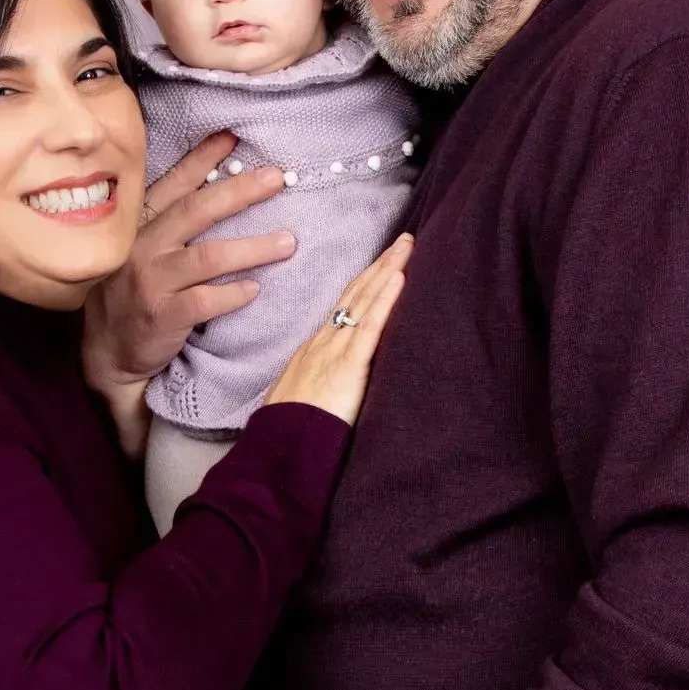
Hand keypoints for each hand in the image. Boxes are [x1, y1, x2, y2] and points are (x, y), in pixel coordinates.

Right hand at [82, 132, 296, 394]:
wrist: (109, 353)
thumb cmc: (134, 294)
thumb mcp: (140, 250)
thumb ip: (170, 223)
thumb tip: (221, 187)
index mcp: (139, 225)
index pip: (174, 184)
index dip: (202, 159)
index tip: (234, 137)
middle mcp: (142, 247)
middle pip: (197, 211)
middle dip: (240, 191)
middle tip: (276, 178)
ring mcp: (150, 281)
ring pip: (208, 257)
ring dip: (253, 247)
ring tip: (289, 242)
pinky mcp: (161, 315)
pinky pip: (204, 300)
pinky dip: (233, 294)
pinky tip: (255, 290)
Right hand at [263, 233, 410, 424]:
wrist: (279, 449)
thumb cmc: (289, 432)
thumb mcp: (300, 398)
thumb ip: (317, 384)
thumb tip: (328, 383)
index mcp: (315, 349)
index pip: (344, 307)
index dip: (365, 282)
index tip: (382, 263)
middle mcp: (325, 342)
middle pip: (357, 293)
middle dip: (381, 264)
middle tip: (404, 240)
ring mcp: (336, 351)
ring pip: (366, 301)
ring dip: (389, 270)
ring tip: (409, 246)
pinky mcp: (349, 367)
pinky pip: (371, 327)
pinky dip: (387, 299)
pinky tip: (400, 278)